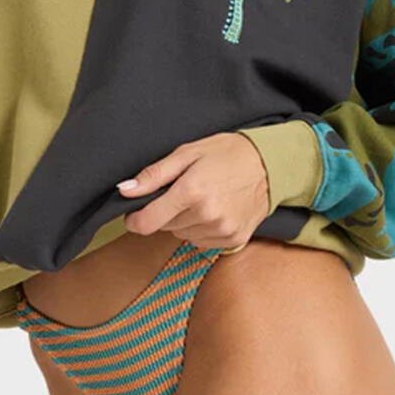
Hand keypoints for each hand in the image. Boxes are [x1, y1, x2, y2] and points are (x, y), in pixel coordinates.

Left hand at [116, 132, 269, 252]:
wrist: (269, 164)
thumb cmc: (226, 153)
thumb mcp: (187, 153)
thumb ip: (154, 175)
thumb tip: (124, 190)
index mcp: (191, 192)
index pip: (147, 222)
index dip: (135, 219)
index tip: (135, 212)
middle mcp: (207, 216)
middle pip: (165, 226)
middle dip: (166, 211)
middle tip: (183, 191)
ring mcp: (222, 230)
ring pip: (183, 235)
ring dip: (184, 221)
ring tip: (202, 198)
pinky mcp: (234, 240)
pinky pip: (202, 241)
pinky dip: (202, 229)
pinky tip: (215, 210)